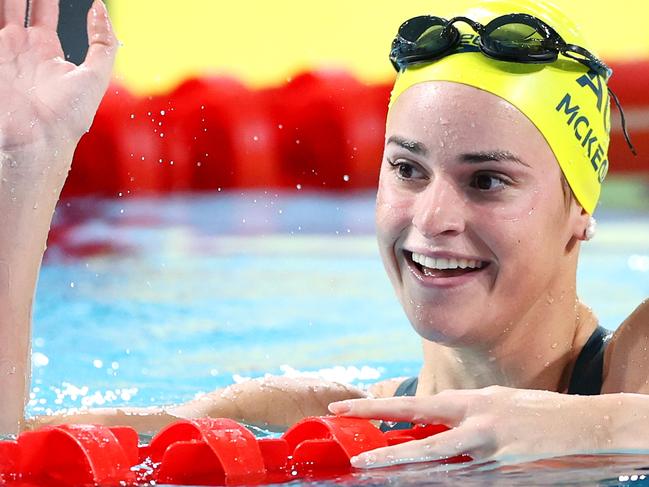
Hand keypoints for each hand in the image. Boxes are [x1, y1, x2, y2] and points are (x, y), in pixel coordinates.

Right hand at [0, 0, 116, 150]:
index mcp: (46, 51)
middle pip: (13, 4)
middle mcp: (19, 49)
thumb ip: (103, 42)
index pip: (42, 10)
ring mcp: (0, 54)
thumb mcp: (96, 76)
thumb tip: (100, 8)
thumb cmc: (69, 114)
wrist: (37, 140)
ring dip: (5, 0)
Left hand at [328, 385, 611, 467]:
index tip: (346, 409)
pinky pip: (466, 477)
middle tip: (354, 458)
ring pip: (439, 464)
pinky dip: (444, 478)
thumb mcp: (491, 401)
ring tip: (373, 471)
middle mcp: (475, 424)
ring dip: (406, 468)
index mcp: (469, 402)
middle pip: (421, 438)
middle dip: (385, 449)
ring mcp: (490, 451)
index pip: (414, 405)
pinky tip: (422, 478)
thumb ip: (460, 414)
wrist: (580, 425)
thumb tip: (431, 426)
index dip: (377, 407)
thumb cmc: (533, 410)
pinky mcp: (504, 471)